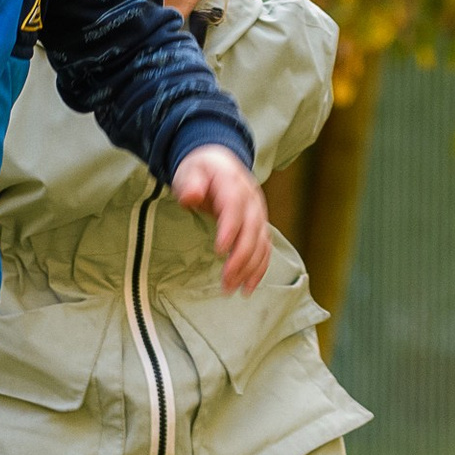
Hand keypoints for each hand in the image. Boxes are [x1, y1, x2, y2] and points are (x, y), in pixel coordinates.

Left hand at [172, 145, 269, 292]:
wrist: (219, 163)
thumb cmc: (200, 171)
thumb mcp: (189, 171)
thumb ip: (190, 183)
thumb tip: (191, 196)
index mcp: (232, 183)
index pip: (234, 206)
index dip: (230, 228)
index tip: (220, 250)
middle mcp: (251, 200)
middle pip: (252, 230)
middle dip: (241, 258)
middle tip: (226, 281)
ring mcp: (259, 214)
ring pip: (261, 243)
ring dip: (250, 269)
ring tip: (234, 290)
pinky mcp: (259, 226)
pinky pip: (265, 249)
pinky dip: (259, 269)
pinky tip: (248, 287)